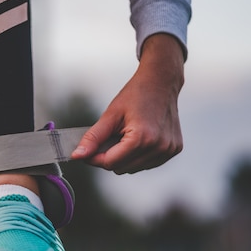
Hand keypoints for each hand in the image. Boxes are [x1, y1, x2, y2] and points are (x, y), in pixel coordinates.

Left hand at [71, 34, 184, 173]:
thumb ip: (93, 138)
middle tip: (109, 138)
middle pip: (121, 168)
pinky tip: (138, 139)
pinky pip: (146, 164)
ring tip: (125, 136)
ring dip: (124, 158)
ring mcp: (168, 150)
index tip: (87, 151)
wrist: (161, 82)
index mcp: (142, 139)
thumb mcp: (110, 115)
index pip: (110, 163)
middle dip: (109, 157)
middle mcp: (159, 147)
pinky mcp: (173, 150)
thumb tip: (77, 155)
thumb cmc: (135, 95)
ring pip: (133, 169)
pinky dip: (137, 156)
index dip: (94, 158)